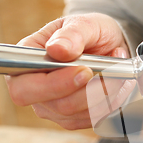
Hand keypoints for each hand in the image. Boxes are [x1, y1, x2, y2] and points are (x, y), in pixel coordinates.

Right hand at [5, 13, 134, 129]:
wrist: (107, 44)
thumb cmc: (89, 32)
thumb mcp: (83, 24)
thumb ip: (71, 35)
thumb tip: (57, 50)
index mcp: (25, 63)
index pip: (23, 88)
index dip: (54, 85)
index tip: (84, 71)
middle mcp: (35, 90)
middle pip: (58, 106)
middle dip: (90, 90)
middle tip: (108, 69)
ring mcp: (54, 108)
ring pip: (81, 114)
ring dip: (107, 92)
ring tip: (117, 67)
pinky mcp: (76, 118)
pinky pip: (96, 118)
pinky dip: (113, 100)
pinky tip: (118, 81)